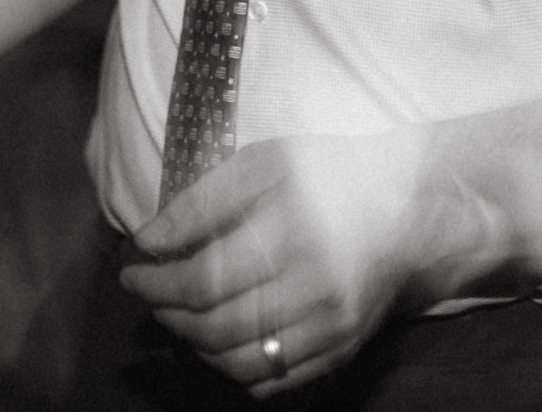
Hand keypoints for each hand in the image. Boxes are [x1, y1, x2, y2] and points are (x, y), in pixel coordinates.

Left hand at [119, 127, 509, 397]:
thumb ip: (201, 202)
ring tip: (181, 316)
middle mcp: (315, 290)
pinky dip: (237, 369)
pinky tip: (221, 340)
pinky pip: (277, 379)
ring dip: (197, 347)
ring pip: (242, 363)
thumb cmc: (327, 172)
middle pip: (217, 328)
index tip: (132, 274)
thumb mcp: (262, 163)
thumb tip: (147, 240)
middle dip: (169, 315)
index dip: (157, 285)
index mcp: (291, 235)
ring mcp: (333, 326)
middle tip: (151, 294)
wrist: (410, 201)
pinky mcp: (344, 347)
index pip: (204, 282)